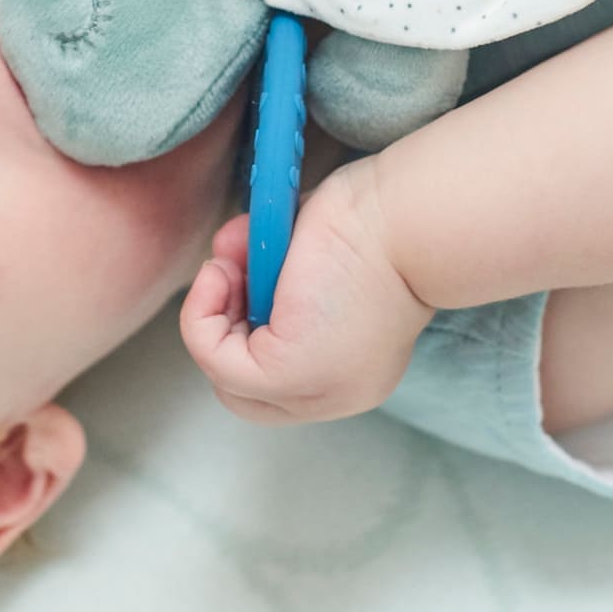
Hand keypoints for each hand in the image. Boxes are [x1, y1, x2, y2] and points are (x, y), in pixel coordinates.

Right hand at [178, 157, 434, 424]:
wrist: (411, 218)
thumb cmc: (377, 217)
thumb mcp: (311, 256)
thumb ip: (269, 270)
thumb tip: (223, 261)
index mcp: (353, 371)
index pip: (279, 380)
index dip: (246, 326)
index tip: (249, 268)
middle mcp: (337, 395)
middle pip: (246, 394)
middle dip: (223, 329)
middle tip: (231, 271)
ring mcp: (313, 393)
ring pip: (226, 379)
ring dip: (212, 312)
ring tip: (233, 261)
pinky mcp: (288, 374)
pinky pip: (213, 357)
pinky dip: (201, 312)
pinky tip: (220, 270)